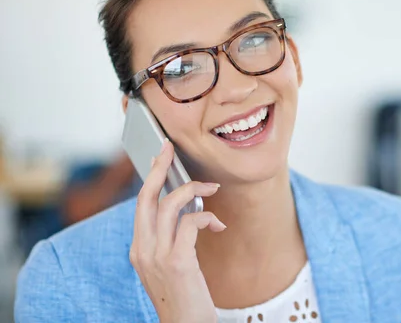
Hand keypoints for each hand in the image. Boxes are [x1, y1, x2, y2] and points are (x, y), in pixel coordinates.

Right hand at [129, 139, 224, 322]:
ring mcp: (156, 257)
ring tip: (211, 188)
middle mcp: (142, 250)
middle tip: (169, 148)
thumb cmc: (185, 297)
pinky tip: (218, 224)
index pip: (140, 205)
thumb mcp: (171, 265)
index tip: (159, 157)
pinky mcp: (176, 262)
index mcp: (139, 249)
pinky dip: (206, 216)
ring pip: (169, 205)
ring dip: (193, 190)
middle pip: (145, 197)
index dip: (149, 178)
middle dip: (158, 168)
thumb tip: (188, 208)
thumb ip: (171, 238)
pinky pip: (190, 223)